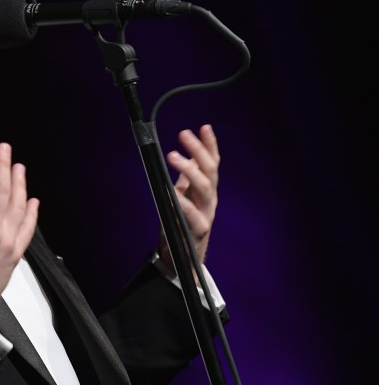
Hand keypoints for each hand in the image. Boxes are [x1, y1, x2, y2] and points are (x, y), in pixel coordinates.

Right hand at [0, 143, 38, 326]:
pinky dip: (31, 213)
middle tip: (5, 148)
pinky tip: (33, 200)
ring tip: (20, 167)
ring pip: (18, 205)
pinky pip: (28, 228)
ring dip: (20, 183)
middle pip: (1, 189)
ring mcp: (7, 240)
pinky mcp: (16, 252)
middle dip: (3, 165)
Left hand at [159, 124, 219, 273]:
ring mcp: (206, 214)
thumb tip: (183, 158)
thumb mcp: (182, 197)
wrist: (182, 258)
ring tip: (173, 155)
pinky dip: (183, 202)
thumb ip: (185, 180)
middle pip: (210, 171)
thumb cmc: (181, 225)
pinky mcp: (198, 230)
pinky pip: (192, 214)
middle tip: (184, 134)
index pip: (212, 163)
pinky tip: (173, 192)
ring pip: (204, 188)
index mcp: (206, 190)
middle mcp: (209, 199)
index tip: (204, 127)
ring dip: (189, 169)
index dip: (210, 145)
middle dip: (199, 150)